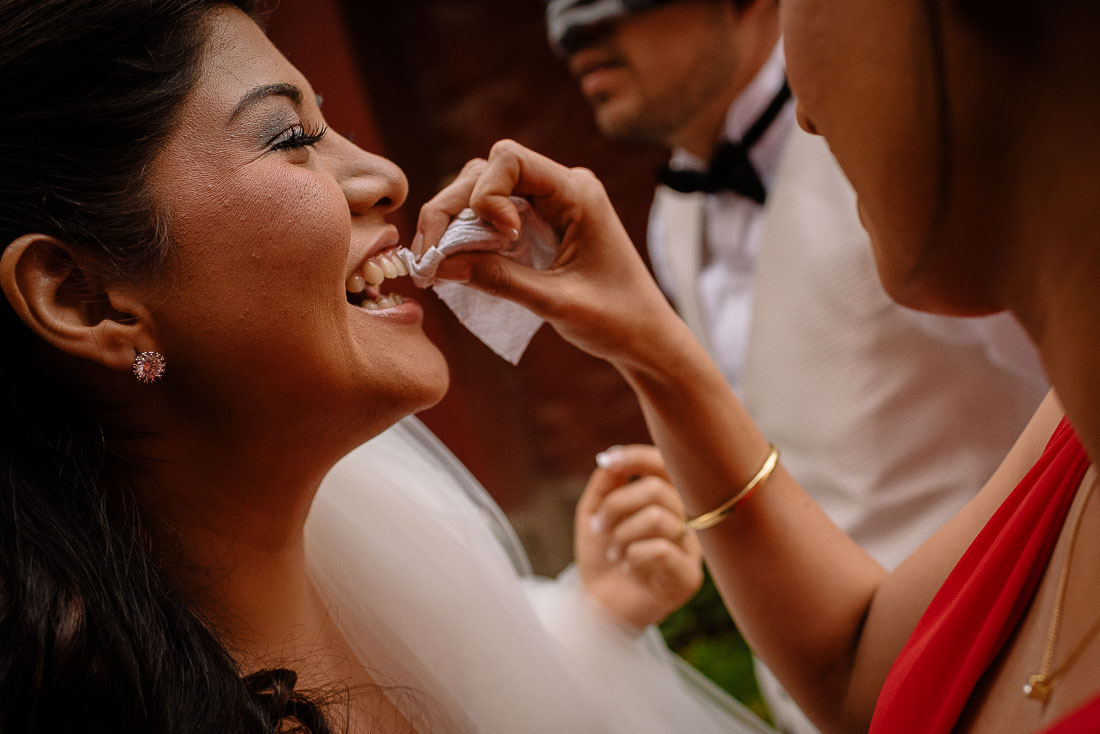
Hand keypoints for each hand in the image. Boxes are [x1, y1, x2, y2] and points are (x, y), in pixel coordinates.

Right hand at [415, 141, 689, 366]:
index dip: (485, 192)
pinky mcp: (539, 225)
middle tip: (429, 258)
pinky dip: (467, 236)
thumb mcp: (556, 303)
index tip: (499, 237)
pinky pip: (491, 216)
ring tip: (435, 265)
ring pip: (481, 191)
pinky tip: (452, 265)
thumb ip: (499, 279)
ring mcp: (549, 205)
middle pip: (485, 172)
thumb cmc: (617, 321)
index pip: (509, 158)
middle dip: (451, 209)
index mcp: (578, 192)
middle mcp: (562, 188)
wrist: (646, 339)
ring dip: (453, 223)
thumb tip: (440, 265)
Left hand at [575, 444, 702, 628]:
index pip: (666, 466)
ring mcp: (691, 549)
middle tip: (597, 527)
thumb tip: (613, 455)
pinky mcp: (689, 577)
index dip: (638, 458)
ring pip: (658, 518)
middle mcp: (687, 522)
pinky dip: (634, 556)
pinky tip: (629, 569)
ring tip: (614, 553)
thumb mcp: (594, 513)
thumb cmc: (601, 559)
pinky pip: (662, 550)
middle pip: (657, 489)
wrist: (596, 607)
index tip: (608, 461)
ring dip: (622, 535)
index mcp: (668, 503)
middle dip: (616, 505)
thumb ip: (606, 483)